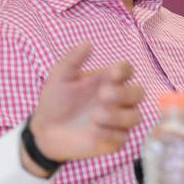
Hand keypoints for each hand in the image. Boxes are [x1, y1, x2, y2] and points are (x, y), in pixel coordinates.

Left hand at [24, 41, 143, 175]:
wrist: (44, 131)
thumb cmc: (54, 101)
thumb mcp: (59, 77)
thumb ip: (73, 58)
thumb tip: (88, 42)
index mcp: (108, 80)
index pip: (127, 70)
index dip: (125, 70)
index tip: (113, 72)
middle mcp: (117, 100)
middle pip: (139, 93)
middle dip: (125, 94)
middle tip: (103, 95)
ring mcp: (117, 121)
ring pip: (135, 117)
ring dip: (118, 116)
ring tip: (95, 116)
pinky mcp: (114, 141)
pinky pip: (122, 138)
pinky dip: (110, 134)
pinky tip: (93, 132)